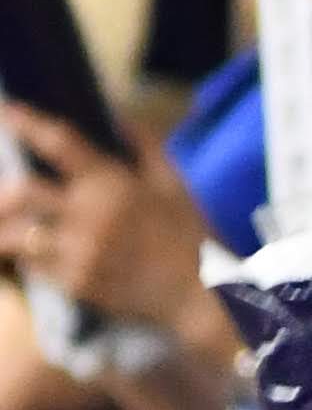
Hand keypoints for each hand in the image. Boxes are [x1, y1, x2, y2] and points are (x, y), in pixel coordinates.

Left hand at [0, 104, 208, 327]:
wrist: (195, 297)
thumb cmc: (189, 239)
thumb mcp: (176, 188)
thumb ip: (148, 149)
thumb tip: (119, 118)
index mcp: (113, 186)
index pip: (60, 144)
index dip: (29, 124)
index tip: (8, 112)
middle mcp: (89, 216)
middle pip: (23, 194)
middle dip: (4, 195)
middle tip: (4, 198)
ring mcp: (79, 253)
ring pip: (19, 236)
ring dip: (7, 231)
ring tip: (6, 231)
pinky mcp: (75, 284)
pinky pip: (33, 266)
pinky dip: (27, 258)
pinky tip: (32, 256)